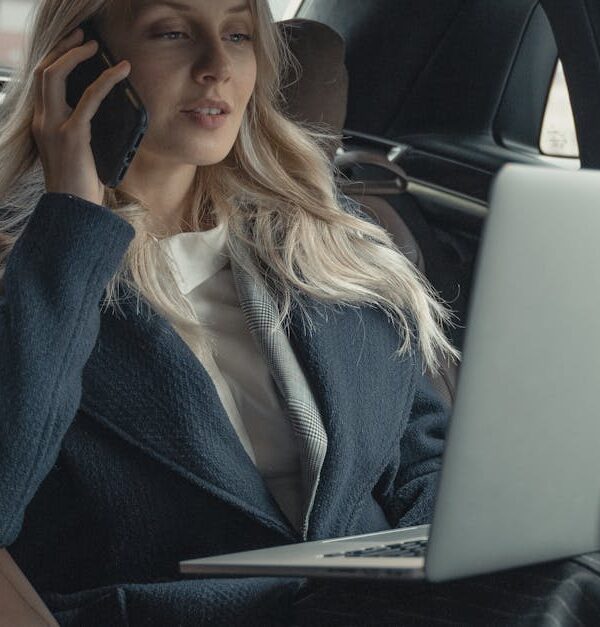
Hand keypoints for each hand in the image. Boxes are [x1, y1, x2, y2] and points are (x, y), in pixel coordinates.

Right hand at [31, 27, 130, 205]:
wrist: (75, 210)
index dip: (57, 60)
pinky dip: (106, 80)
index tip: (74, 47)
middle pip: (43, 70)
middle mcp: (42, 122)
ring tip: (96, 46)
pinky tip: (120, 71)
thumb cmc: (81, 186)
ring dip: (76, 55)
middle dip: (62, 48)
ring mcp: (54, 127)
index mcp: (43, 125)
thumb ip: (82, 131)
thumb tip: (105, 113)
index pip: (42, 83)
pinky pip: (89, 97)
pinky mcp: (73, 135)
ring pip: (55, 75)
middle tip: (84, 38)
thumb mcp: (79, 153)